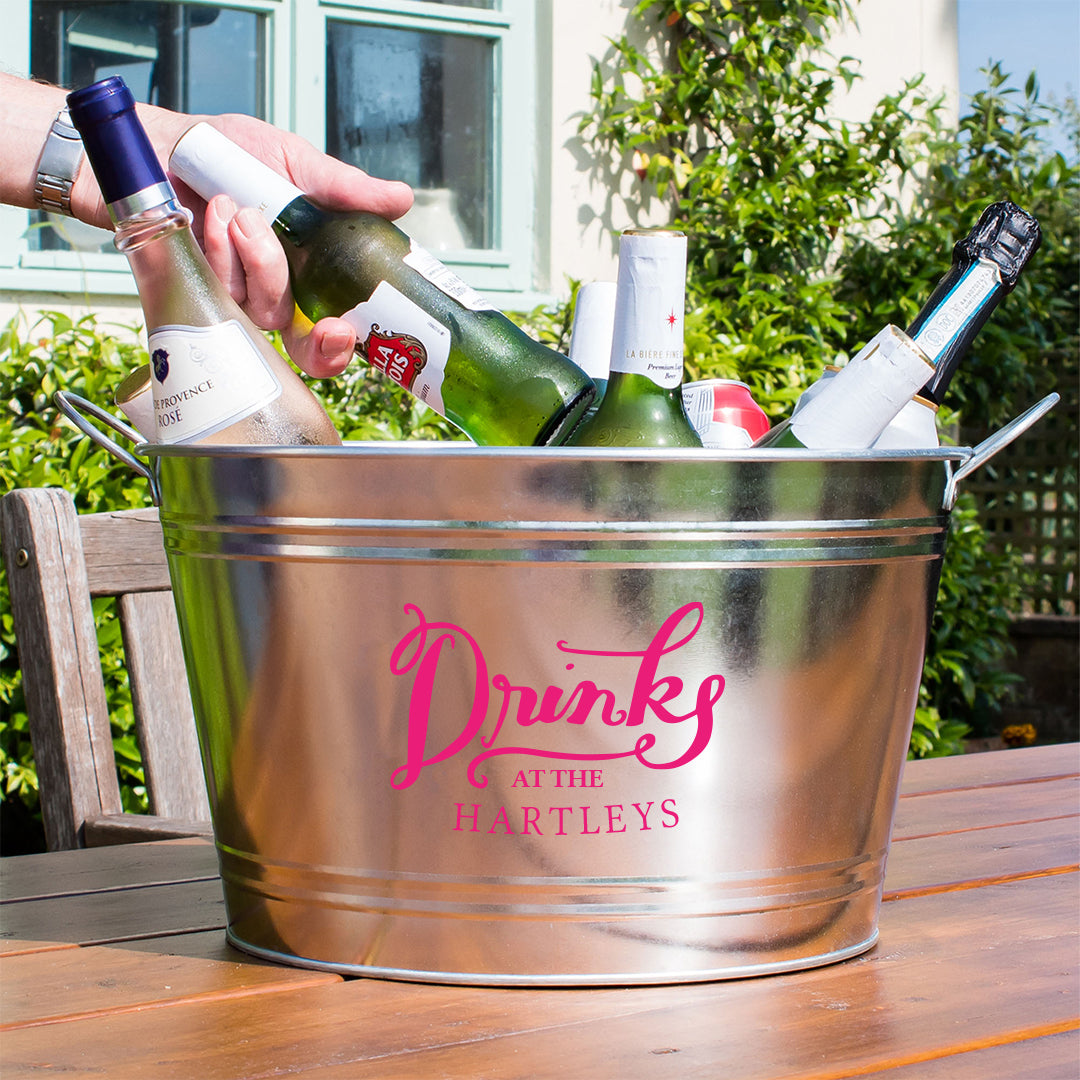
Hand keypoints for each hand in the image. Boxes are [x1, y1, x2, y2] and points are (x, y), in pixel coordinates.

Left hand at [169, 114, 412, 377]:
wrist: (161, 143)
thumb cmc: (226, 153)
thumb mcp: (294, 164)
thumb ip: (345, 189)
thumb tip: (401, 199)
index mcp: (307, 274)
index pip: (331, 333)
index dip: (341, 347)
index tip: (346, 333)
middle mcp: (274, 295)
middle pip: (303, 348)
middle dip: (318, 342)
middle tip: (331, 326)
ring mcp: (234, 298)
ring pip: (265, 310)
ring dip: (262, 260)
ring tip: (241, 208)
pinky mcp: (195, 290)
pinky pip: (222, 289)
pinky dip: (222, 249)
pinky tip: (215, 214)